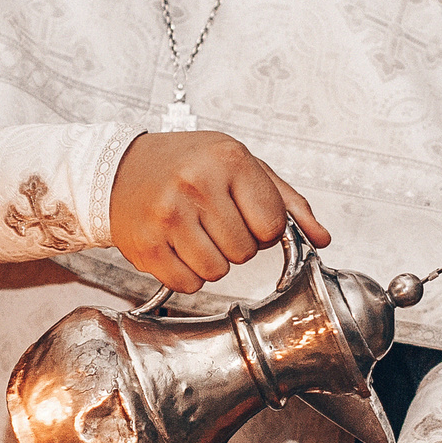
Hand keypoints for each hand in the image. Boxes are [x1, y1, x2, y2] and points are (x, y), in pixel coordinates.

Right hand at [110, 131, 328, 294]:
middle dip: (236, 244)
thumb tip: (321, 238)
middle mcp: (197, 184)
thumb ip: (286, 201)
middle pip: (246, 251)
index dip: (263, 228)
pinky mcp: (146, 245)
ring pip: (218, 271)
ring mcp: (168, 215)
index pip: (272, 224)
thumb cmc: (186, 165)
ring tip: (194, 233)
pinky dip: (187, 273)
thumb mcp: (240, 165)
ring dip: (212, 261)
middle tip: (213, 221)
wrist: (120, 169)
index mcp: (229, 159)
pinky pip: (188, 283)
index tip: (245, 215)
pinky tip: (176, 246)